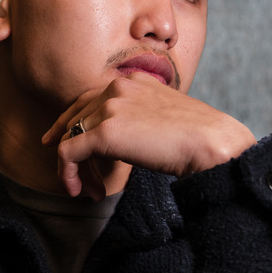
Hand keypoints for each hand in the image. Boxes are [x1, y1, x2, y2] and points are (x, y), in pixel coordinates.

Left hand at [42, 73, 255, 198]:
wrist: (213, 143)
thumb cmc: (201, 138)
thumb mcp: (166, 118)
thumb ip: (141, 120)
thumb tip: (129, 141)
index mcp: (134, 80)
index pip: (89, 99)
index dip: (71, 123)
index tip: (58, 142)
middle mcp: (118, 87)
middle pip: (77, 117)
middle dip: (70, 148)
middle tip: (75, 178)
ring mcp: (110, 107)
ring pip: (71, 137)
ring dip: (76, 169)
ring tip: (89, 191)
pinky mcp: (105, 132)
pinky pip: (68, 153)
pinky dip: (68, 174)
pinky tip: (81, 190)